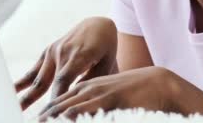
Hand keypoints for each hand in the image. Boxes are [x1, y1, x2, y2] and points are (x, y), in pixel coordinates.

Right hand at [14, 17, 117, 110]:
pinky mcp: (46, 53)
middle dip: (37, 103)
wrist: (97, 24)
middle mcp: (61, 52)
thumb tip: (82, 101)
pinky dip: (21, 84)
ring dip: (25, 97)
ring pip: (37, 80)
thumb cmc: (106, 48)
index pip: (63, 82)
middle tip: (33, 118)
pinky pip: (32, 72)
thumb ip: (94, 81)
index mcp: (78, 55)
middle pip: (45, 83)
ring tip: (15, 110)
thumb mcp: (107, 63)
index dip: (56, 99)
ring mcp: (51, 52)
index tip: (52, 115)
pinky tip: (10, 93)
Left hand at [38, 66, 177, 120]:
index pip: (57, 104)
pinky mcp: (108, 98)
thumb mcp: (109, 100)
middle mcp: (86, 88)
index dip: (43, 117)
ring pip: (66, 108)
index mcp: (85, 88)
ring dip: (51, 119)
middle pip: (56, 106)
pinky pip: (84, 109)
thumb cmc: (134, 94)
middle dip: (42, 119)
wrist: (160, 83)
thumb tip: (79, 117)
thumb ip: (94, 108)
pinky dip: (70, 117)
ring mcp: (96, 92)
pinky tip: (63, 120)